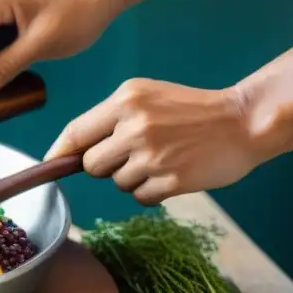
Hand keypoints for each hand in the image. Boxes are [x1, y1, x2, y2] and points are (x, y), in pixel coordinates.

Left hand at [45, 78, 260, 204]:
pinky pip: (139, 196)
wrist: (242, 121)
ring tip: (160, 158)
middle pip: (90, 165)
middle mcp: (134, 127)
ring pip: (116, 182)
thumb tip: (67, 151)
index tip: (49, 164)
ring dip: (132, 177)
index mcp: (125, 101)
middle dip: (105, 165)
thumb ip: (108, 118)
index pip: (76, 132)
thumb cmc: (189, 109)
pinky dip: (151, 191)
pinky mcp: (171, 180)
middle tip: (131, 155)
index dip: (59, 152)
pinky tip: (171, 172)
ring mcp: (153, 155)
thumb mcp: (146, 96)